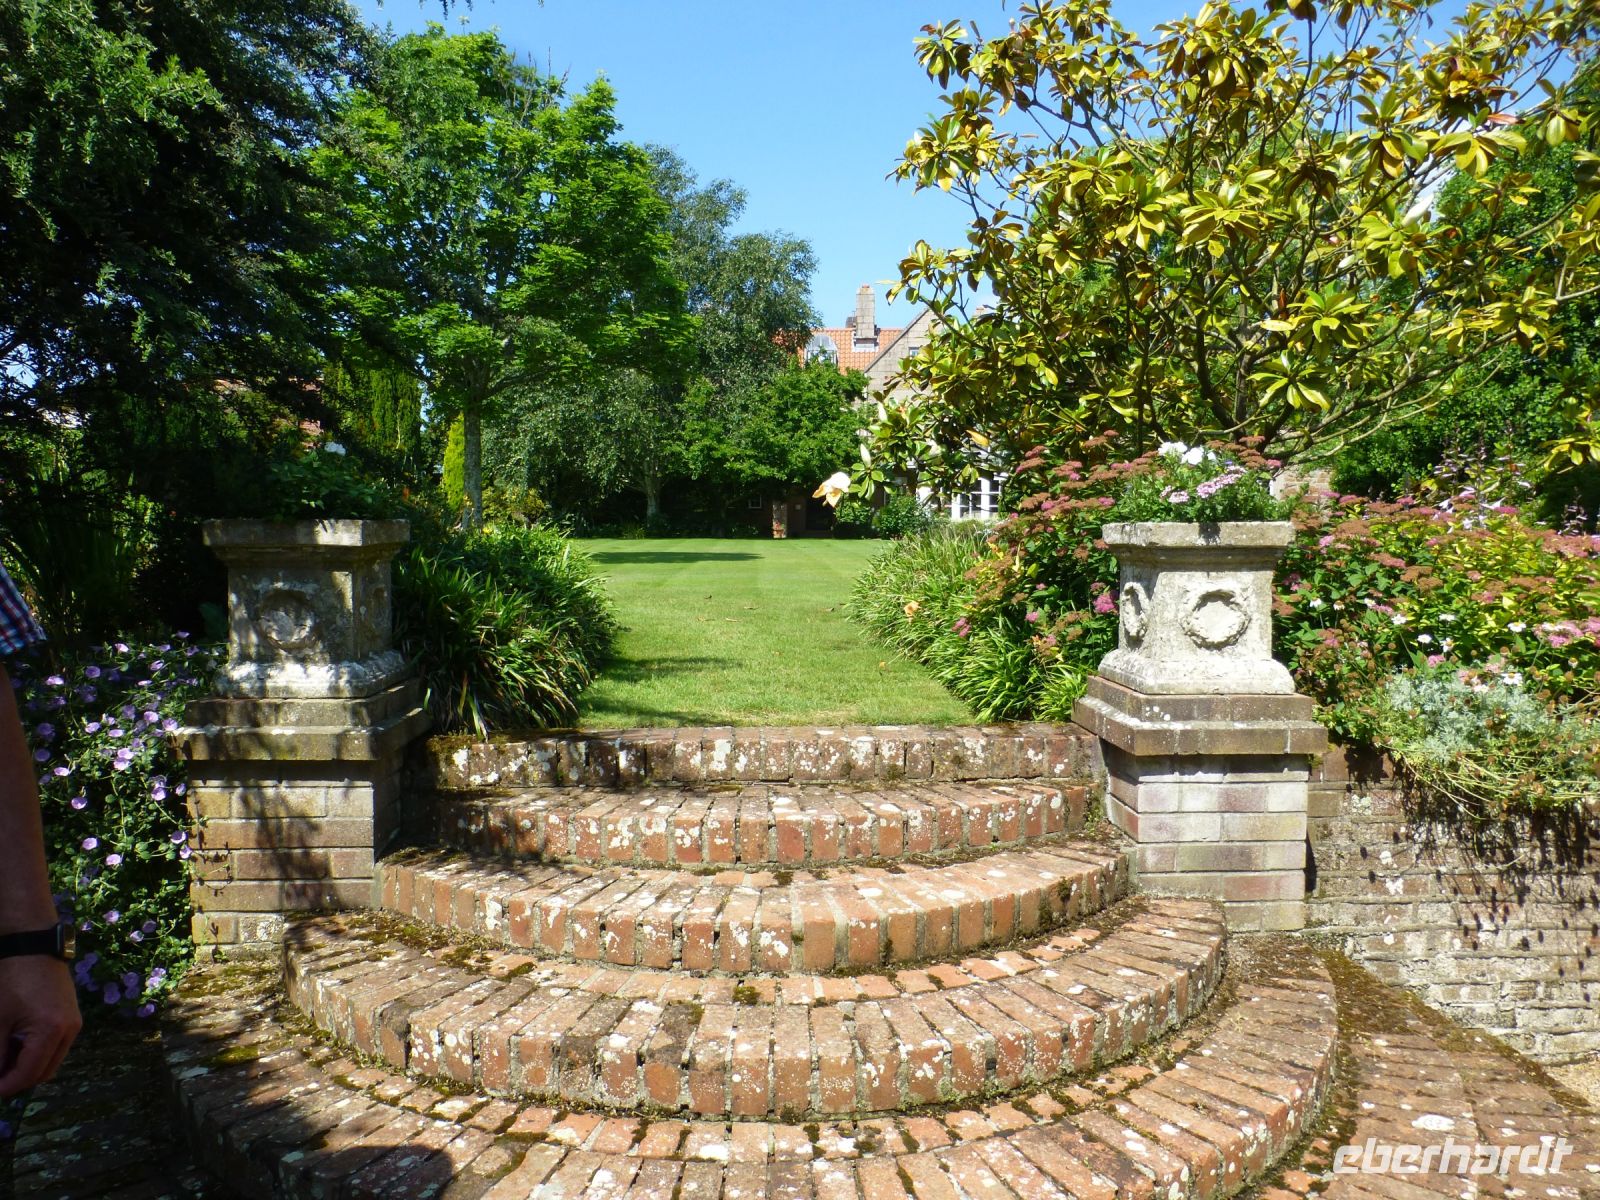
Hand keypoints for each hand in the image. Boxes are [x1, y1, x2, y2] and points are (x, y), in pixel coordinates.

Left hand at [0, 956, 80, 1096]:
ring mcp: (73, 1022)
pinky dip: (35, 1051)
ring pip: (51, 1060)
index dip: (5, 1087)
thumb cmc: (11, 979)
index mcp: (52, 1032)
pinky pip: (55, 1045)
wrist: (31, 943)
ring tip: (3, 1059)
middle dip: (18, 1080)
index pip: (28, 1074)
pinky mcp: (70, 1014)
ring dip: (27, 1066)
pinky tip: (15, 1043)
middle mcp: (70, 1031)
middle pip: (44, 1072)